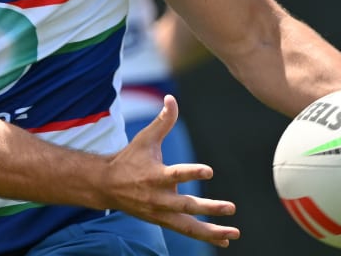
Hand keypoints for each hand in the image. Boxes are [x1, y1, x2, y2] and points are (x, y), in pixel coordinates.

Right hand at [105, 95, 239, 246]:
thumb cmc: (130, 159)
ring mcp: (161, 213)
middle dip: (209, 208)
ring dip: (212, 232)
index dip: (192, 173)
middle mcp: (158, 198)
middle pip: (186, 206)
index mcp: (155, 175)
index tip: (209, 171)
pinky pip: (186, 232)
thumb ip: (162, 121)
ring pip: (188, 226)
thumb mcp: (145, 138)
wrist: (107, 186)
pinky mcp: (162, 221)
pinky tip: (225, 241)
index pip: (176, 174)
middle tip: (230, 207)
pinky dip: (206, 237)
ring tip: (233, 234)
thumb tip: (171, 98)